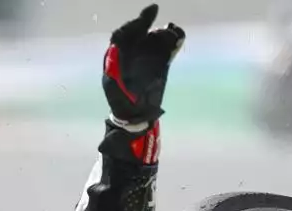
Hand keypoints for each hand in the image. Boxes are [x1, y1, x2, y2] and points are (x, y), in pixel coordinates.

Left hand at [101, 5, 185, 126]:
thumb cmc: (122, 102)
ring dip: (162, 32)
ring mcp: (148, 57)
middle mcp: (133, 53)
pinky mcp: (161, 63)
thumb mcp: (113, 87)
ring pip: (155, 38)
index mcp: (118, 57)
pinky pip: (167, 48)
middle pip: (139, 33)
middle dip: (146, 23)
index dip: (132, 25)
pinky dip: (173, 41)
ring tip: (171, 32)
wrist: (136, 116)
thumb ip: (113, 69)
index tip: (139, 19)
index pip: (123, 35)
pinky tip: (178, 37)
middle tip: (154, 13)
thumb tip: (113, 49)